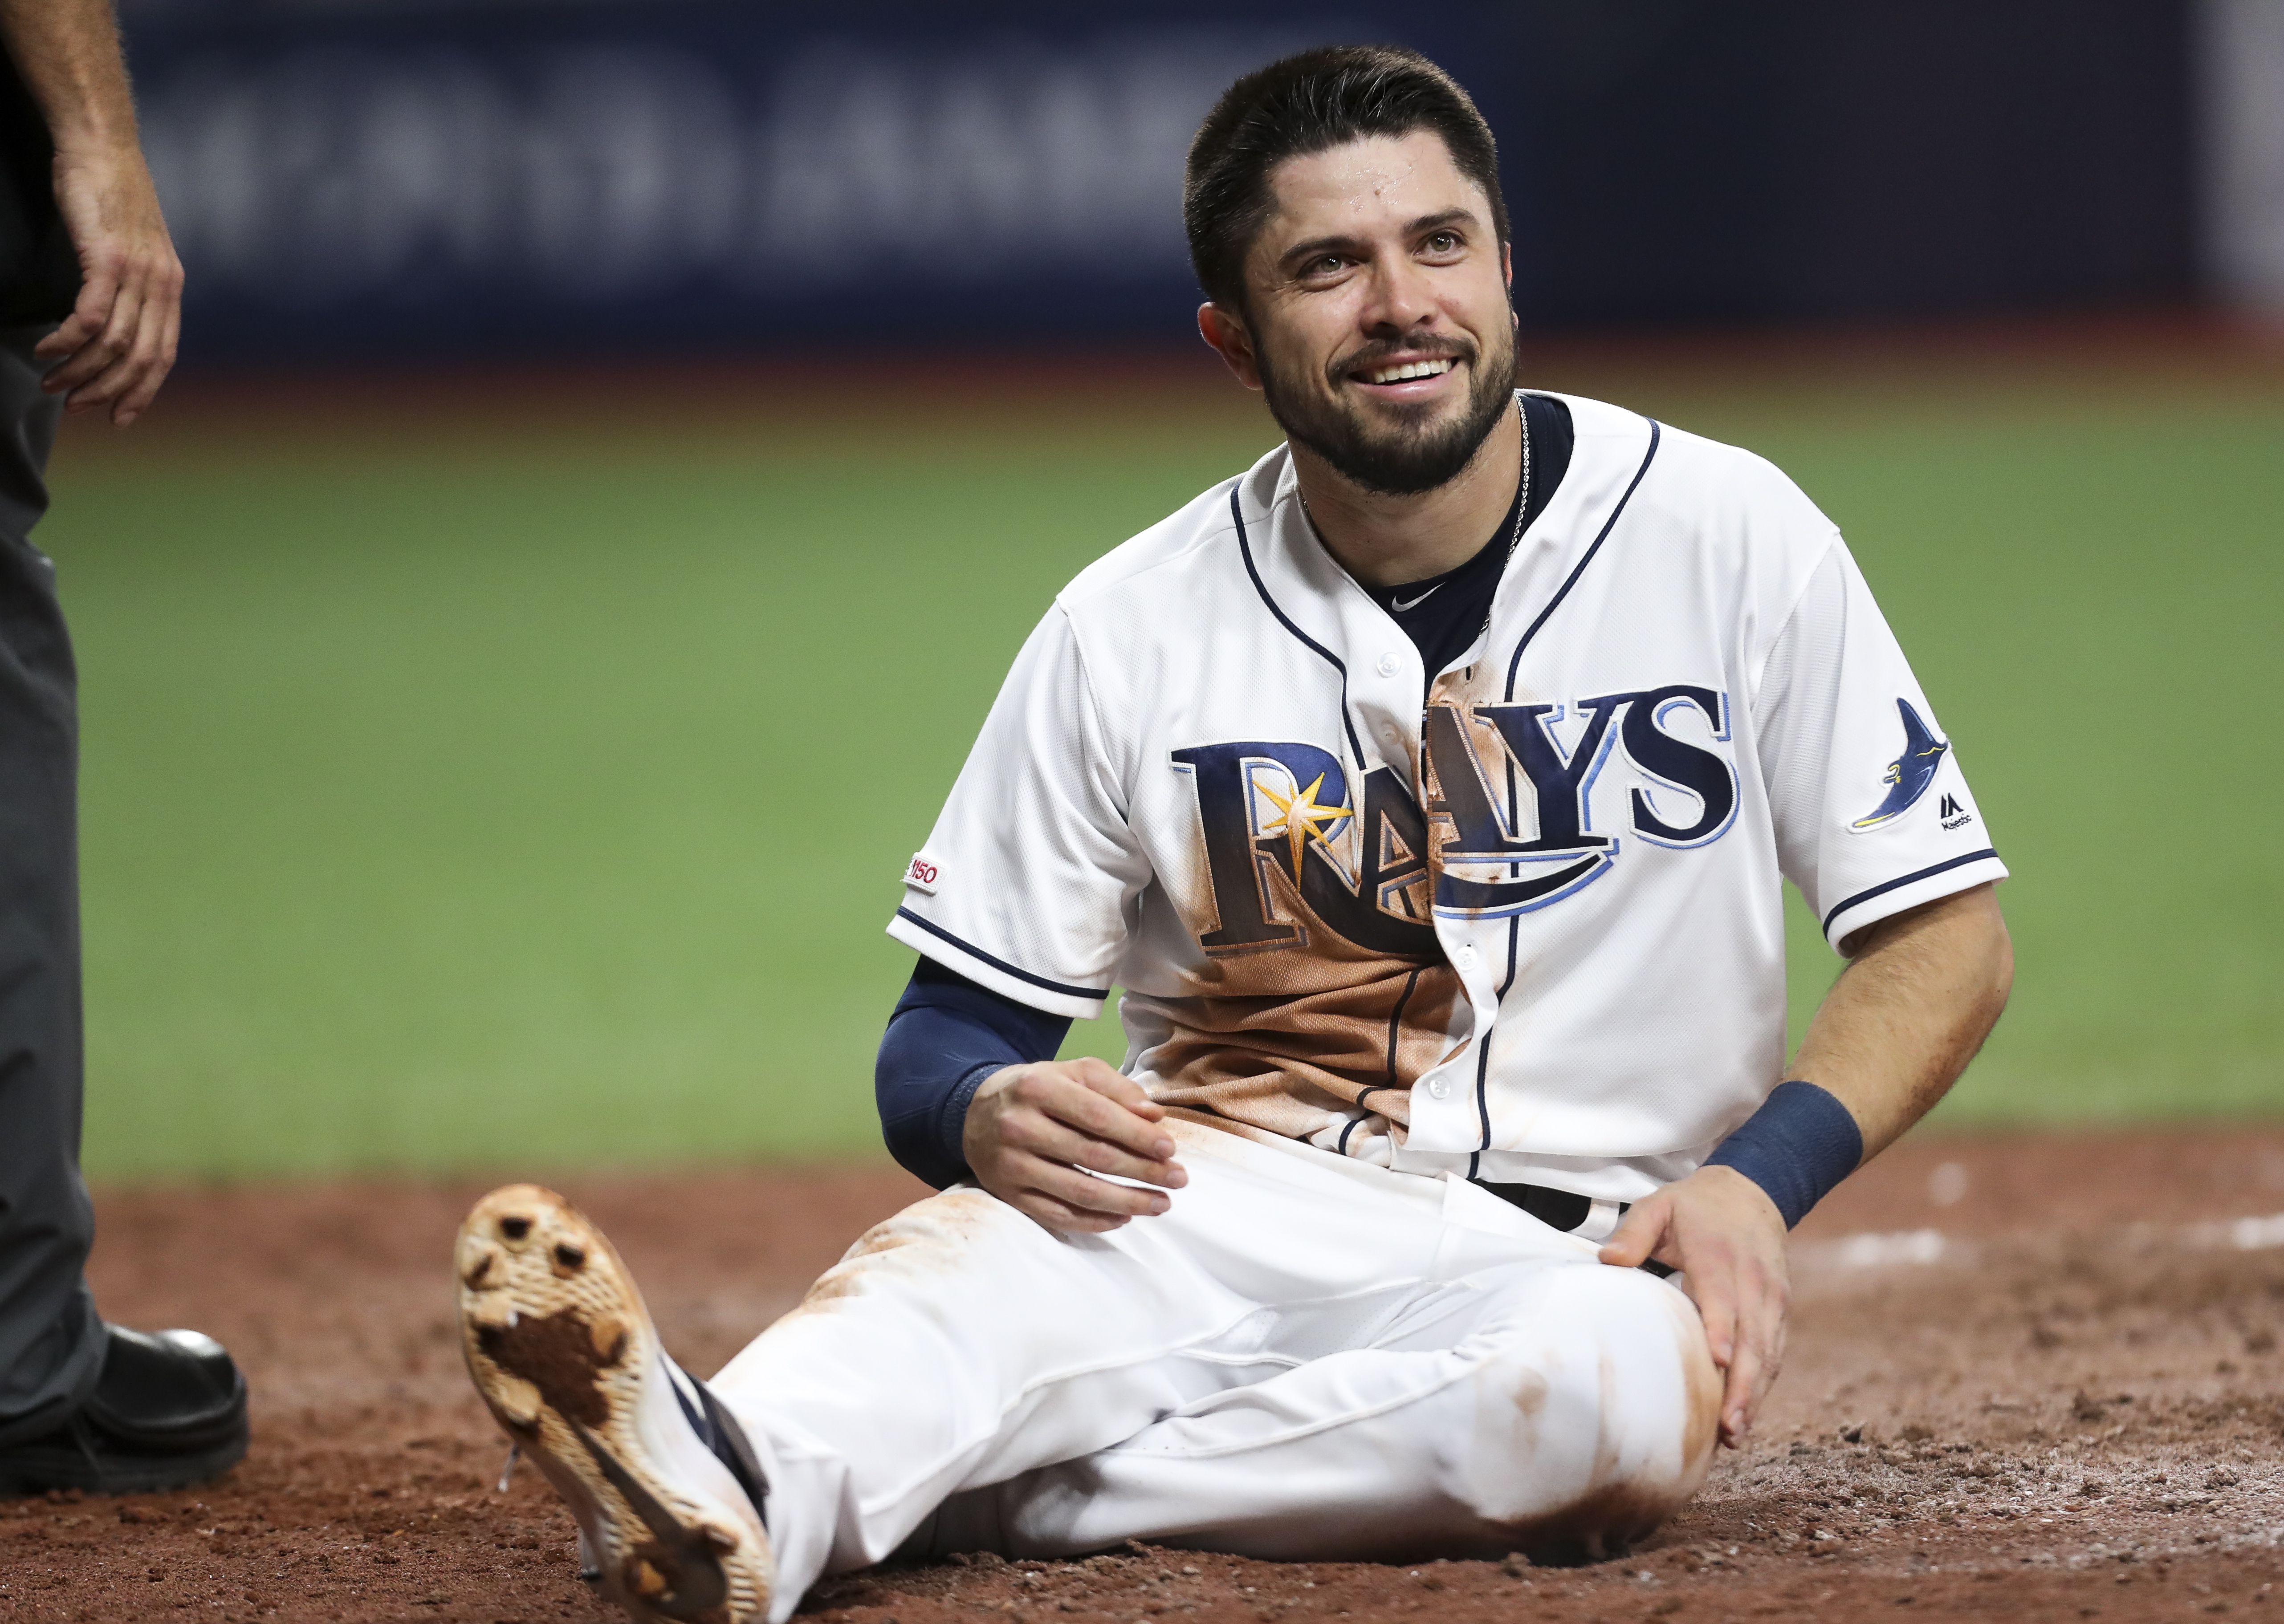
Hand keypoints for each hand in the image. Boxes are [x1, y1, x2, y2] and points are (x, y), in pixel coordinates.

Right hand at [35, 138, 182, 426]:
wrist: (102, 148)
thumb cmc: (111, 198)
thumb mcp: (137, 249)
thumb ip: (134, 289)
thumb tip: (117, 329)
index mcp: (171, 288)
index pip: (164, 356)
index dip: (142, 392)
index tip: (120, 417)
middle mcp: (161, 285)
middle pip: (140, 358)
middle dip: (107, 390)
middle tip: (76, 406)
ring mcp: (137, 272)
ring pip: (114, 343)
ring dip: (80, 370)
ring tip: (52, 383)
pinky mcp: (107, 258)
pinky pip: (91, 316)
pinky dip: (68, 339)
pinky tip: (47, 348)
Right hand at [962, 1058, 1186, 1235]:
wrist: (976, 1113)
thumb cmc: (1038, 1090)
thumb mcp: (1072, 1073)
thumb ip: (1115, 1088)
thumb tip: (1154, 1115)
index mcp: (1038, 1087)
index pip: (1098, 1116)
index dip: (1138, 1135)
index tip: (1171, 1149)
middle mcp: (1019, 1126)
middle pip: (1094, 1157)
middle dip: (1143, 1171)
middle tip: (1179, 1179)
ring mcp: (1011, 1165)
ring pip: (1079, 1192)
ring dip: (1128, 1202)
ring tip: (1162, 1203)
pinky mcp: (1009, 1194)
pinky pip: (1058, 1216)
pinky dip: (1095, 1221)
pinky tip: (1124, 1217)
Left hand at [1598, 1165, 1788, 1447]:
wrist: (1752, 1193)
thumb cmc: (1694, 1207)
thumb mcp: (1658, 1204)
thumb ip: (1632, 1231)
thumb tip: (1608, 1259)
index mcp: (1718, 1255)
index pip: (1723, 1297)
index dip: (1723, 1329)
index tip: (1718, 1360)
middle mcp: (1752, 1280)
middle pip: (1752, 1337)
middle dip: (1743, 1383)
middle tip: (1727, 1424)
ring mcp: (1771, 1298)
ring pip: (1768, 1352)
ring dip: (1755, 1393)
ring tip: (1736, 1433)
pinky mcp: (1780, 1311)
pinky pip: (1775, 1352)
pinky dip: (1765, 1384)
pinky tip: (1748, 1414)